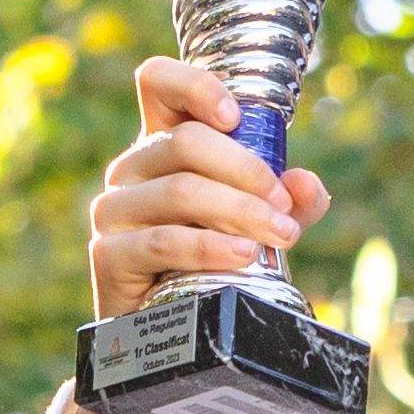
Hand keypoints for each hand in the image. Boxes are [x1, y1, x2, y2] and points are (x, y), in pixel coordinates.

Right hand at [80, 49, 321, 343]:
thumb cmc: (214, 263)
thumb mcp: (259, 224)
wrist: (175, 331)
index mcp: (161, 143)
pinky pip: (164, 241)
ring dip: (240, 211)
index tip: (236, 115)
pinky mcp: (107, 255)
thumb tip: (305, 184)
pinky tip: (244, 256)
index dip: (195, 85)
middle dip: (247, 171)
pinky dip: (210, 247)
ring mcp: (113, 210)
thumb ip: (288, 201)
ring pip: (181, 190)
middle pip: (186, 142)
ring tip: (279, 236)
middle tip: (284, 207)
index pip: (157, 83)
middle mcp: (131, 168)